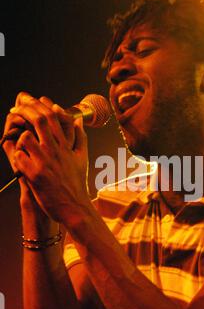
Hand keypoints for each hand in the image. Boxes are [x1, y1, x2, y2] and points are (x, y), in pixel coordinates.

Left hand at [6, 92, 90, 223]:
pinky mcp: (35, 175)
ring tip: (18, 141)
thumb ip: (80, 137)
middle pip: (38, 120)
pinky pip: (19, 158)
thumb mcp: (82, 158)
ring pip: (26, 137)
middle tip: (15, 108)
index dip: (40, 105)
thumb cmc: (77, 184)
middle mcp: (56, 151)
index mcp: (65, 145)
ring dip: (19, 136)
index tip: (30, 101)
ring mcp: (45, 162)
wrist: (74, 207)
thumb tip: (79, 120)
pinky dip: (16, 156)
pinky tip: (19, 161)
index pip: (53, 116)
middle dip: (25, 109)